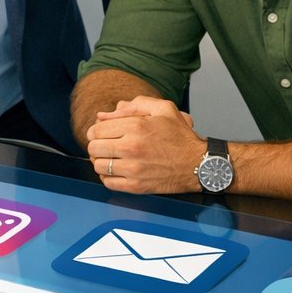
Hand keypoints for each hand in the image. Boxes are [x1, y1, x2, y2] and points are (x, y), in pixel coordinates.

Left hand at [82, 95, 202, 193]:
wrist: (198, 164)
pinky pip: (107, 183)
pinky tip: (118, 170)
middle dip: (97, 145)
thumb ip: (133, 105)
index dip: (96, 131)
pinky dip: (108, 177)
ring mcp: (132, 169)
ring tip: (113, 158)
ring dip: (102, 161)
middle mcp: (131, 147)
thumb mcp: (163, 109)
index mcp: (136, 126)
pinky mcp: (135, 186)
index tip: (103, 133)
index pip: (96, 130)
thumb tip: (103, 115)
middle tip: (107, 145)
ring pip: (98, 166)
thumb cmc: (180, 136)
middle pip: (93, 148)